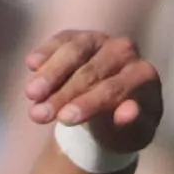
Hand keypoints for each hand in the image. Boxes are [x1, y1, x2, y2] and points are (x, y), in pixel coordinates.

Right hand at [21, 27, 162, 149]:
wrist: (109, 115)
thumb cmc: (122, 129)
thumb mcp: (132, 136)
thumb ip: (133, 126)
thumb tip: (127, 113)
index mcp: (143, 75)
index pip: (113, 89)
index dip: (87, 103)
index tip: (64, 119)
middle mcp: (125, 52)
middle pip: (91, 71)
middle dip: (62, 93)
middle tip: (37, 115)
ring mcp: (101, 41)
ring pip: (75, 50)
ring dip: (50, 72)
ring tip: (30, 94)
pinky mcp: (79, 37)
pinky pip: (61, 40)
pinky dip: (46, 51)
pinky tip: (31, 64)